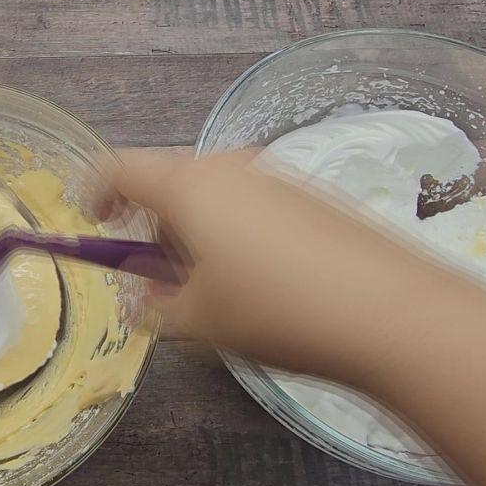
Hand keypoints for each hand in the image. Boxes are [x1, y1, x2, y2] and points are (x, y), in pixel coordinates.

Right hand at [107, 151, 485, 485]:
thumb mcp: (199, 319)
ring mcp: (276, 175)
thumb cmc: (277, 310)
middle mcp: (229, 165)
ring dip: (194, 229)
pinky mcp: (312, 196)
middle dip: (149, 222)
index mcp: (187, 184)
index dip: (95, 194)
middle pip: (168, 179)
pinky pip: (252, 203)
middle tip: (152, 271)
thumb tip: (140, 298)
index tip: (92, 223)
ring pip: (213, 193)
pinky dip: (235, 231)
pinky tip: (259, 281)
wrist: (392, 312)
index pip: (118, 168)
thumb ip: (154, 305)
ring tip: (208, 286)